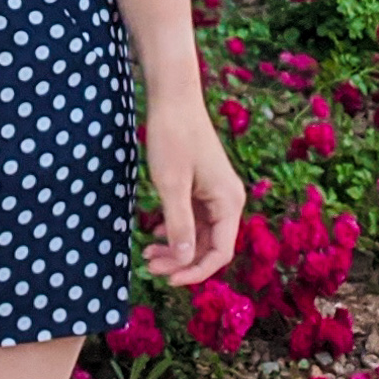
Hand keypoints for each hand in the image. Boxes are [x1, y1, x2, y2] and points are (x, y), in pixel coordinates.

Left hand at [141, 95, 243, 289]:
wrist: (174, 99)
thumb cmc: (173, 137)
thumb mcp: (171, 185)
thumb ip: (180, 224)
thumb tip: (184, 261)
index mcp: (229, 203)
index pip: (220, 253)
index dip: (195, 271)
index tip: (167, 278)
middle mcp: (229, 201)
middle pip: (210, 246)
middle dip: (181, 260)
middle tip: (149, 264)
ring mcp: (217, 194)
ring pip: (200, 234)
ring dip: (177, 247)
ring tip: (148, 252)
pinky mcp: (204, 187)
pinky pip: (195, 219)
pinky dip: (177, 230)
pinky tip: (157, 232)